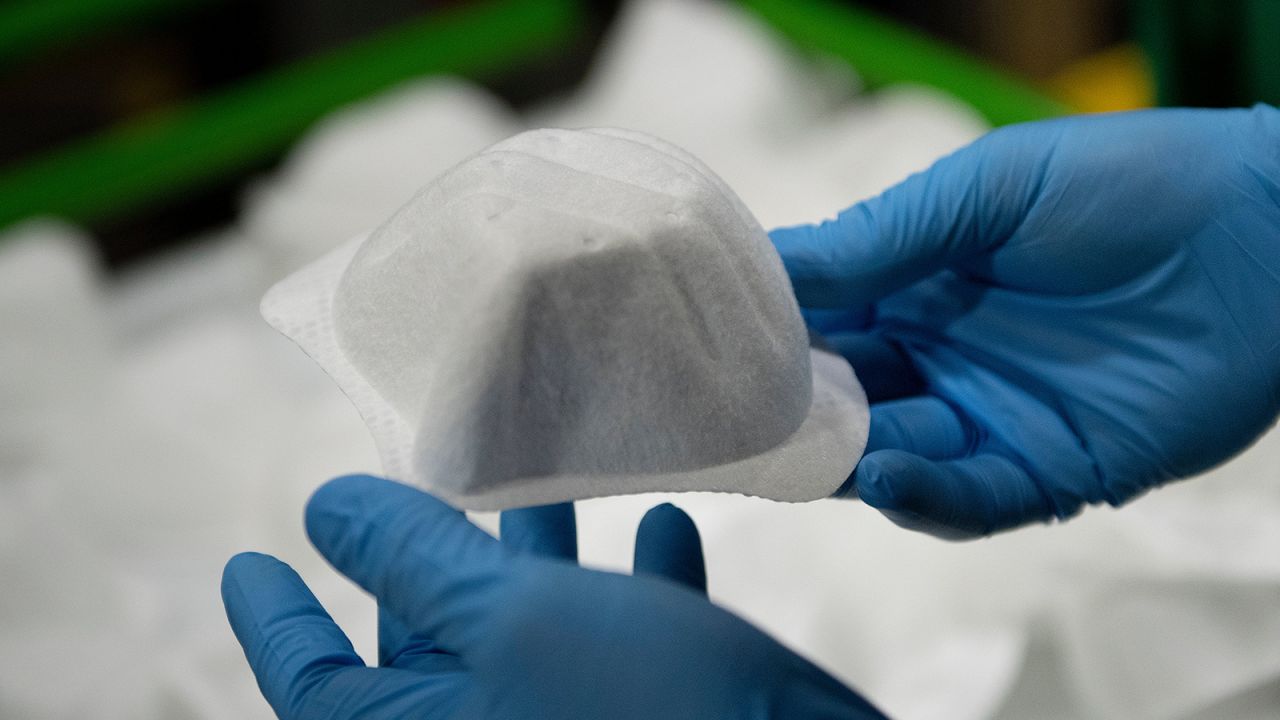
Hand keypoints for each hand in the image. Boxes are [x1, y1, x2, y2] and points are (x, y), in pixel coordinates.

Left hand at [222, 475, 885, 718]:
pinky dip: (632, 595)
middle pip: (425, 648)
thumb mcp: (513, 617)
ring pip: (528, 638)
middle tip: (441, 475)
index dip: (273, 617)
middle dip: (438, 555)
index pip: (312, 681)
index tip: (247, 560)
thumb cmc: (647, 710)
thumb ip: (416, 561)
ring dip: (545, 561)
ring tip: (557, 483)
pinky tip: (662, 530)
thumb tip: (327, 511)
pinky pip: (619, 656)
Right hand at [771, 105, 1279, 537]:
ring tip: (804, 450)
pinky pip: (971, 501)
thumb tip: (768, 268)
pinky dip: (924, 496)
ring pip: (888, 460)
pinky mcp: (1049, 471)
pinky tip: (886, 473)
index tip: (704, 350)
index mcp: (911, 290)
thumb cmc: (1125, 185)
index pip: (816, 327)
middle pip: (838, 404)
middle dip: (788, 415)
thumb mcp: (982, 193)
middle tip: (736, 422)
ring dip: (843, 460)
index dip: (763, 342)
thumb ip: (878, 239)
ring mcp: (987, 421)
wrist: (1266, 231)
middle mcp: (936, 362)